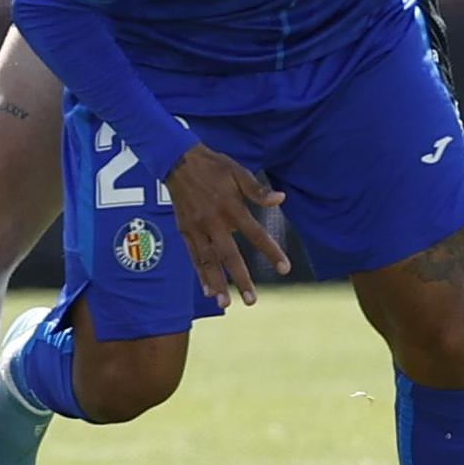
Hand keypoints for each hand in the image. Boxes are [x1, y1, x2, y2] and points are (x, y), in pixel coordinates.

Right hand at [164, 142, 290, 307]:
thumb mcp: (238, 172)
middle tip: (252, 301)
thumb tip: (280, 200)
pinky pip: (193, 255)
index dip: (271, 251)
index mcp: (231, 206)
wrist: (178, 160)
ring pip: (208, 260)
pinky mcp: (185, 230)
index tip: (285, 268)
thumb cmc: (214, 166)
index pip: (256, 233)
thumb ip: (258, 190)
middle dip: (240, 279)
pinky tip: (208, 290)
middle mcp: (213, 220)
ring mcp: (197, 227)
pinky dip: (201, 274)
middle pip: (229, 254)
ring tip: (226, 304)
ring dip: (217, 283)